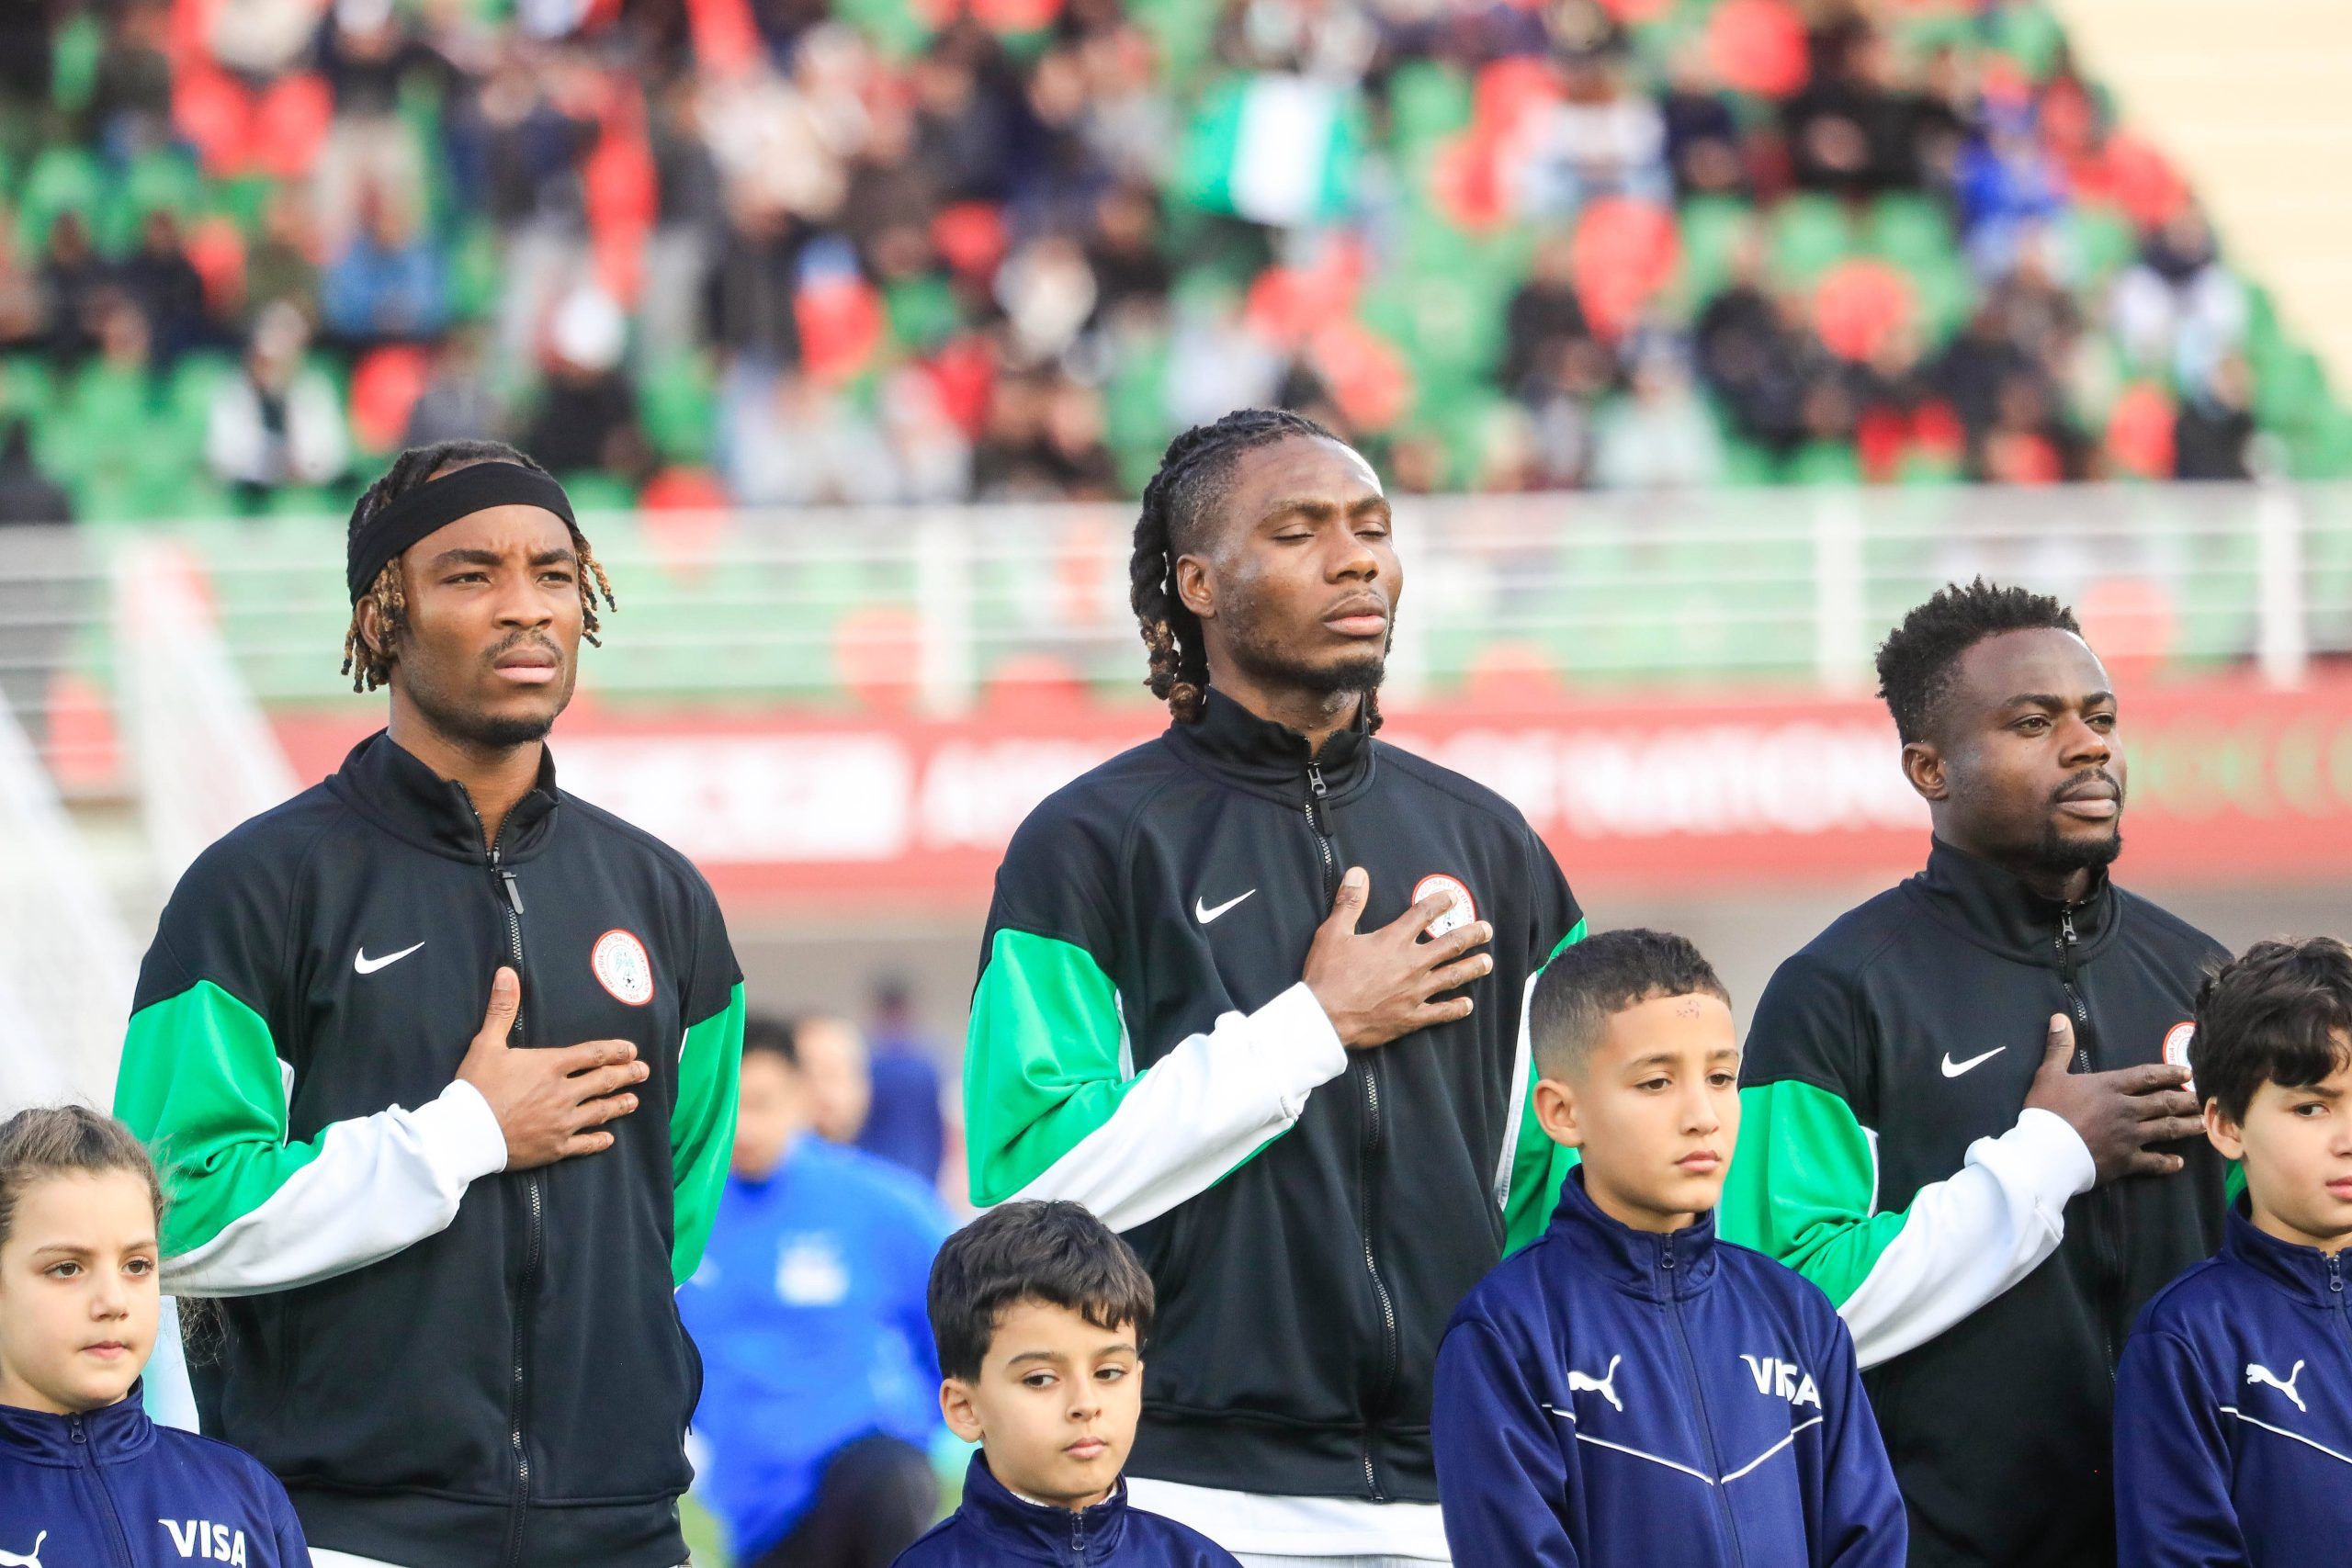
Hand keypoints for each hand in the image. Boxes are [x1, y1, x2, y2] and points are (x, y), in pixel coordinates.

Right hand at [456, 967, 648, 1169]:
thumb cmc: (476, 1087)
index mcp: (551, 1065)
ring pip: (599, 1112)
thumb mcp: (487, 1043)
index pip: (593, 1054)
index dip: (615, 1051)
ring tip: (634, 1101)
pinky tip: (608, 1139)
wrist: (466, 1133)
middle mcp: (563, 1093)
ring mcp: (562, 1122)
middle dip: (627, 1075)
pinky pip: (584, 1145)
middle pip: (604, 1081)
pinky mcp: (555, 1147)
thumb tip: (507, 972)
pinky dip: (598, 1141)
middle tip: (644, 1071)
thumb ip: (502, 1009)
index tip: (631, 1050)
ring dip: (619, 1105)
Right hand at [1304, 868, 1495, 1049]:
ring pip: (1453, 976)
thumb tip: (1358, 872)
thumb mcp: (1333, 933)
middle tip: (1486, 930)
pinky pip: (1441, 1013)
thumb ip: (1350, 902)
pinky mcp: (1412, 1017)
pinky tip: (1468, 1005)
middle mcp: (1411, 964)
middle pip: (1451, 945)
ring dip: (1473, 968)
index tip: (1453, 898)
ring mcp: (1415, 992)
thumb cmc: (1327, 975)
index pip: (1423, 914)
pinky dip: (1457, 1008)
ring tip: (1487, 962)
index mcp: (1393, 940)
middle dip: (1472, 935)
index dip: (1441, 903)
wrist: (1325, 1019)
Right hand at [2023, 1013, 2202, 1184]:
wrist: (2045, 1150)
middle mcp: (2127, 1109)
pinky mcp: (2127, 1160)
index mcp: (2110, 1087)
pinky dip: (2167, 1162)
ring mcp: (2130, 1136)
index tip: (2188, 1073)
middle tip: (2206, 1099)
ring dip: (2187, 1127)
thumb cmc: (2047, 1111)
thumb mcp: (2049, 1074)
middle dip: (2187, 1100)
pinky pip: (2153, 1162)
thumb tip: (2059, 1017)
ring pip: (2167, 1129)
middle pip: (2164, 1102)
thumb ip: (2059, 1047)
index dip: (2169, 1073)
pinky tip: (2179, 1162)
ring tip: (2204, 1124)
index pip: (2147, 1076)